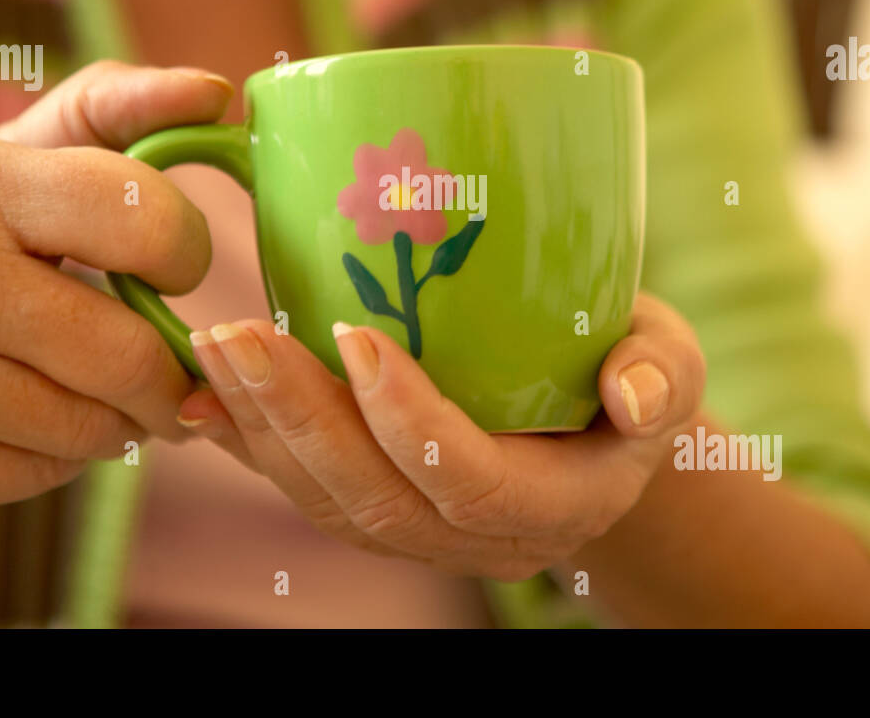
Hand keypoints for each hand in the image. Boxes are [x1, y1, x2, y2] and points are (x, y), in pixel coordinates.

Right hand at [0, 61, 229, 531]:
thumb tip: (216, 95)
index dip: (185, 252)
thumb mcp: (4, 164)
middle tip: (170, 372)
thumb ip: (111, 116)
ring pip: (87, 427)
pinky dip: (55, 460)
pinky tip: (24, 429)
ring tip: (92, 395)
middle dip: (165, 375)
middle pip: (123, 351)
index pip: (139, 213)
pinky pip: (37, 476)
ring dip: (114, 422)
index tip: (176, 267)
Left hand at [179, 292, 705, 579]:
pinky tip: (198, 386)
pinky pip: (300, 486)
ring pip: (322, 497)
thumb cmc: (627, 377)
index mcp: (550, 506)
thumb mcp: (671, 365)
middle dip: (300, 415)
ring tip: (210, 342)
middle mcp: (472, 538)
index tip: (357, 333)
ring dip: (258, 423)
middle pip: (372, 496)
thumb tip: (633, 394)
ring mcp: (414, 529)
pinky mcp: (370, 505)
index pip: (468, 480)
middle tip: (239, 331)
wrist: (589, 426)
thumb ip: (663, 377)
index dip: (409, 419)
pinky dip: (243, 439)